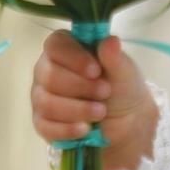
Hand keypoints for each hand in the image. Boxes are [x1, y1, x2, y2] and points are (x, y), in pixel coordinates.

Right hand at [30, 32, 158, 169]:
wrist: (127, 123)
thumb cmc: (122, 89)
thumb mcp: (124, 72)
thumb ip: (114, 57)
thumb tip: (111, 40)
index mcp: (66, 50)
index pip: (55, 45)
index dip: (73, 57)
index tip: (96, 70)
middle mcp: (47, 71)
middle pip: (49, 76)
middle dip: (80, 87)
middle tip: (105, 92)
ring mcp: (42, 97)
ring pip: (46, 103)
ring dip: (77, 109)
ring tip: (101, 111)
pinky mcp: (43, 123)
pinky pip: (45, 126)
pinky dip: (67, 129)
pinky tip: (85, 129)